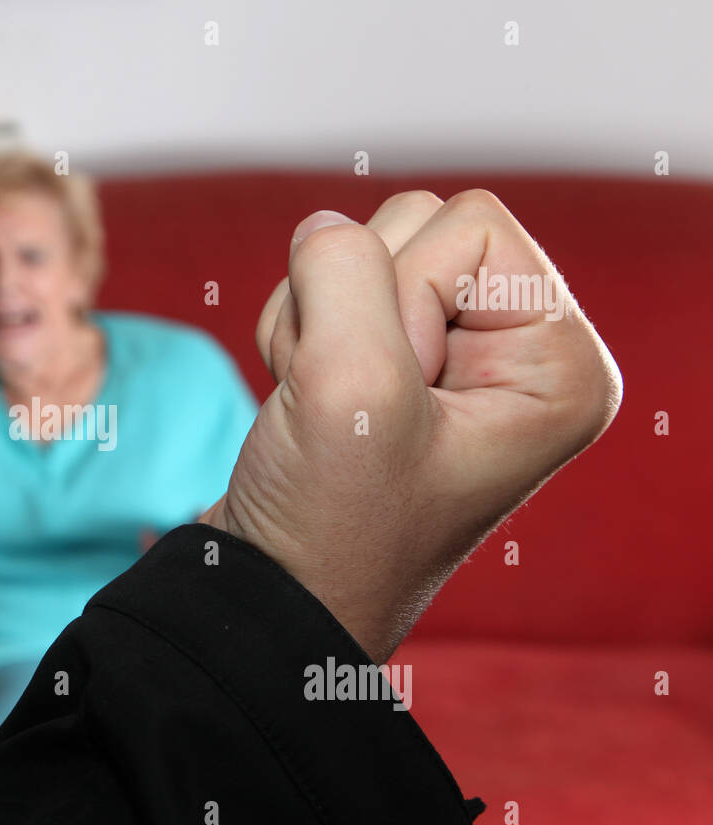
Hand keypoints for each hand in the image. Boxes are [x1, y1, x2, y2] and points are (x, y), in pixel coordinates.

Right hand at [202, 190, 621, 662]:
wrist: (272, 594)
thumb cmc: (332, 526)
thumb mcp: (351, 388)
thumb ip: (345, 271)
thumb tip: (323, 229)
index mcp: (557, 364)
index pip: (470, 226)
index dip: (402, 299)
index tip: (389, 398)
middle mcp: (515, 354)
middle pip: (415, 226)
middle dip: (351, 309)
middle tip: (351, 406)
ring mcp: (446, 358)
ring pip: (359, 252)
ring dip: (314, 325)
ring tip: (322, 409)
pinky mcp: (387, 363)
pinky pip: (324, 288)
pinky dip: (293, 339)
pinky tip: (303, 405)